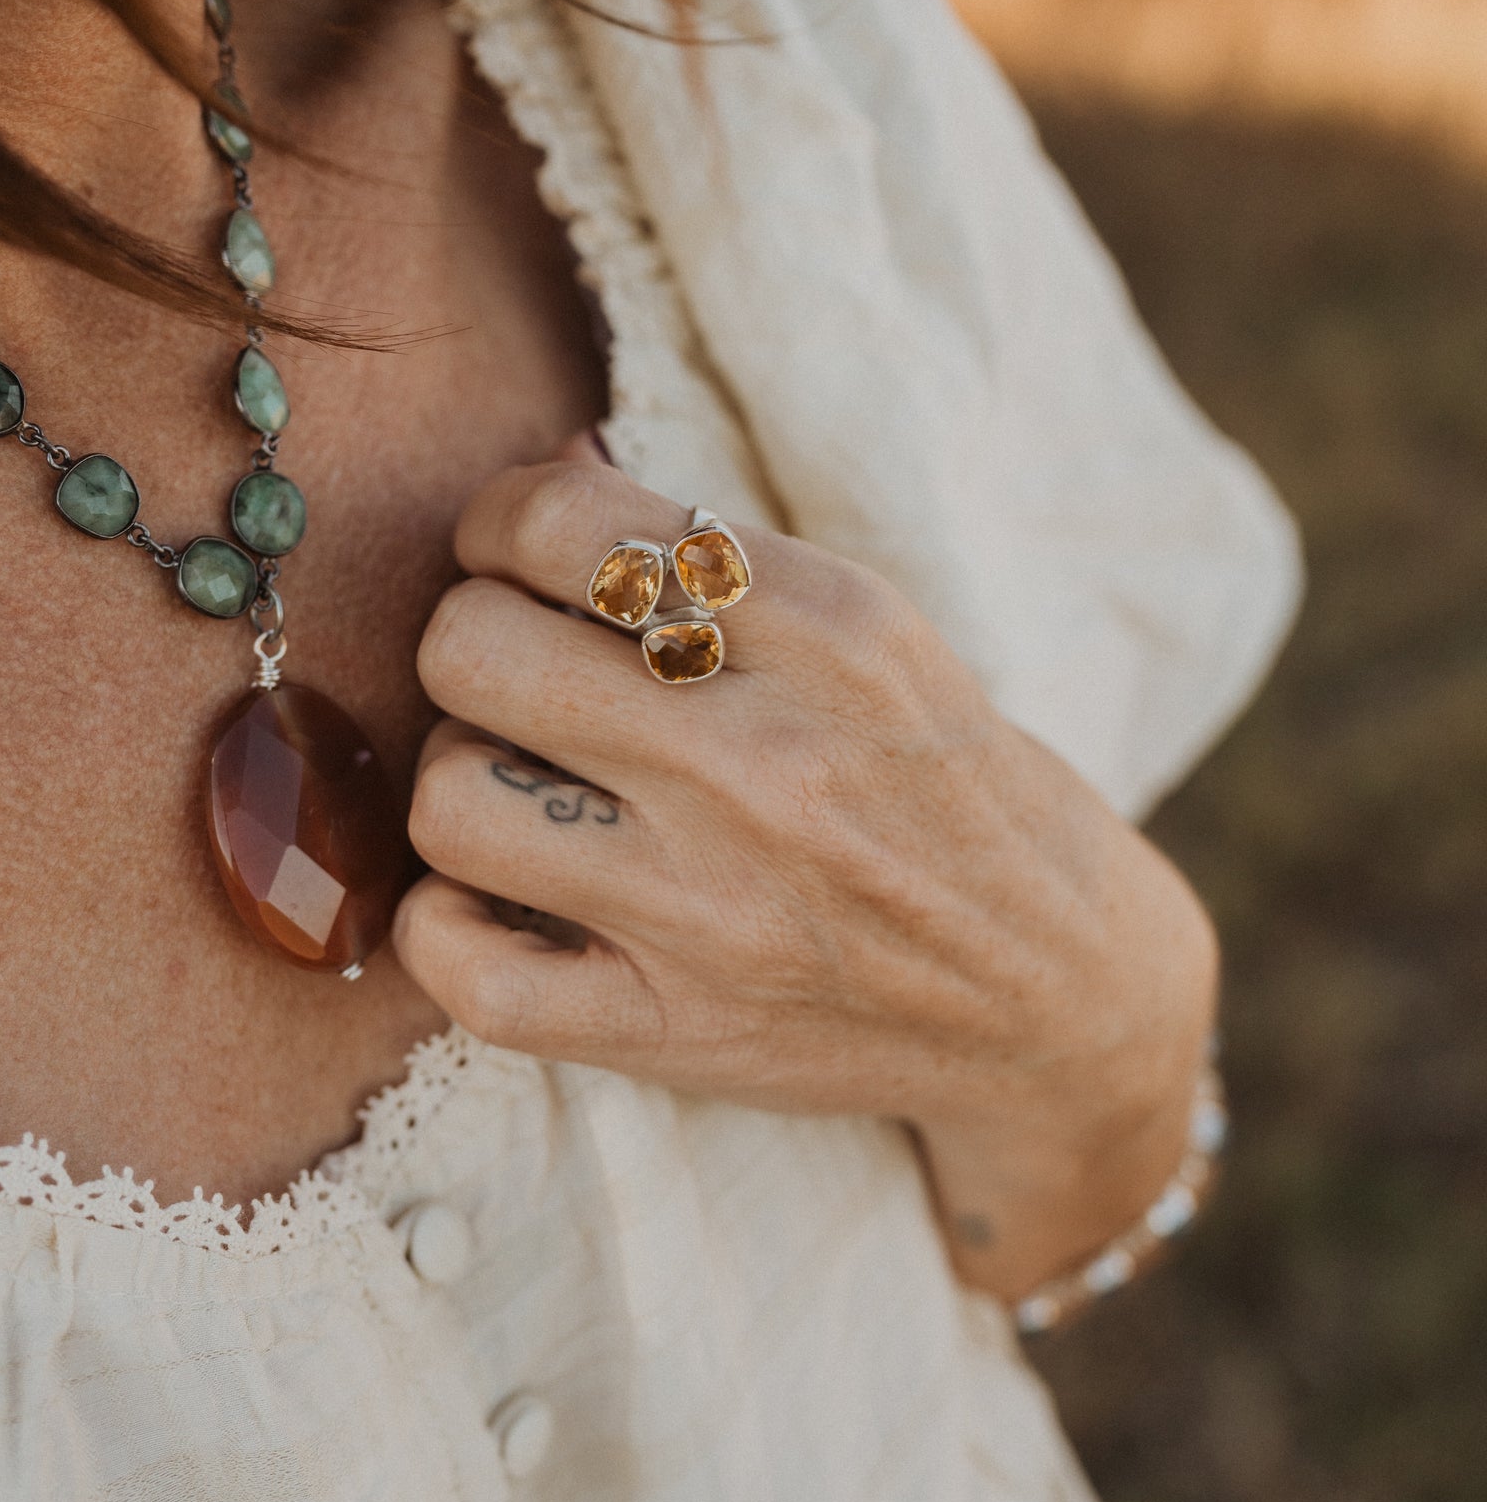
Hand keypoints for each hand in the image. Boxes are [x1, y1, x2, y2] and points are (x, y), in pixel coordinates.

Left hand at [395, 459, 1218, 1298]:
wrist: (1056, 989)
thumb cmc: (942, 785)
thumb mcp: (873, 630)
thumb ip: (712, 556)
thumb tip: (545, 472)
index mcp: (823, 630)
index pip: (556, 525)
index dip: (498, 530)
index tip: (522, 564)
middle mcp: (760, 760)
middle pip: (471, 649)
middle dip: (473, 646)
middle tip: (519, 678)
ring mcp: (712, 906)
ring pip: (447, 800)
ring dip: (463, 782)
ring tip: (522, 789)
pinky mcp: (672, 1029)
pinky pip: (466, 971)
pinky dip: (445, 931)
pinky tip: (496, 902)